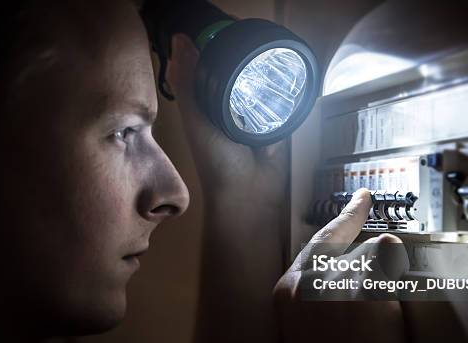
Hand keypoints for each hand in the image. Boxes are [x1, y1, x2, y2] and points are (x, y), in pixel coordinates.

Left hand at [167, 33, 288, 207]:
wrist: (250, 192)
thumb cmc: (217, 162)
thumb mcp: (197, 120)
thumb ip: (188, 84)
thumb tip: (180, 40)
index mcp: (206, 103)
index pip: (211, 63)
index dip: (217, 43)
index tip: (228, 25)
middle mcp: (230, 106)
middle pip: (239, 69)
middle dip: (245, 53)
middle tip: (253, 35)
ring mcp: (255, 114)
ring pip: (261, 81)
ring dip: (266, 70)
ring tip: (270, 52)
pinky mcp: (277, 122)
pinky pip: (281, 98)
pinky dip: (283, 88)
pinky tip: (287, 75)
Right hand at [273, 189, 409, 342]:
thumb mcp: (308, 326)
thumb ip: (315, 289)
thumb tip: (342, 261)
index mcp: (288, 292)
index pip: (317, 243)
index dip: (341, 220)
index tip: (359, 200)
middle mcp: (305, 281)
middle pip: (344, 243)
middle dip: (359, 238)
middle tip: (366, 206)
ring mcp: (333, 283)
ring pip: (373, 250)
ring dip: (384, 276)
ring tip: (378, 317)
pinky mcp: (363, 289)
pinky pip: (390, 258)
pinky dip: (398, 276)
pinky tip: (391, 305)